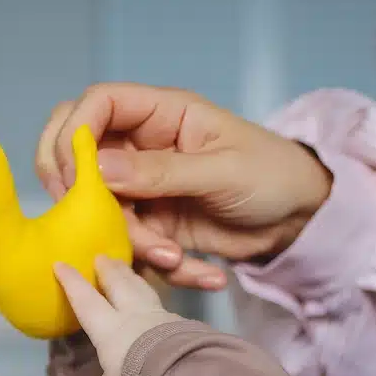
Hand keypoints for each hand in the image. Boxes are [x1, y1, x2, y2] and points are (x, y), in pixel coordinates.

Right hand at [36, 83, 332, 289]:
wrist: (301, 220)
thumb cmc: (273, 174)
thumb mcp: (223, 170)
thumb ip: (161, 171)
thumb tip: (98, 169)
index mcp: (160, 114)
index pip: (96, 103)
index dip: (75, 133)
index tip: (77, 175)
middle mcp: (141, 146)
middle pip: (75, 152)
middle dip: (75, 191)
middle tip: (92, 221)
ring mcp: (142, 187)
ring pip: (99, 209)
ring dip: (130, 240)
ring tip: (173, 257)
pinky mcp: (152, 225)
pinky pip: (132, 245)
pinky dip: (157, 264)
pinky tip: (199, 271)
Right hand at [53, 256, 182, 375]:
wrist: (181, 373)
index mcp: (109, 327)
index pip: (86, 300)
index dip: (72, 282)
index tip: (60, 264)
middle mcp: (132, 314)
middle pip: (118, 283)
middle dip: (108, 268)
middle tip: (101, 256)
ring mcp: (158, 314)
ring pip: (141, 287)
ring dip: (131, 275)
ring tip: (126, 267)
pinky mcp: (178, 321)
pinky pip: (161, 303)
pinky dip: (153, 296)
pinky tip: (155, 301)